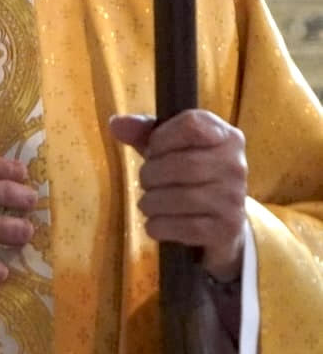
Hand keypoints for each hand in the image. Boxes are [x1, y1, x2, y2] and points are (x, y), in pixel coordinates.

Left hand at [109, 111, 248, 281]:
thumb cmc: (188, 173)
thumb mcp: (168, 147)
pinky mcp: (227, 229)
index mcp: (225, 136)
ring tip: (148, 202)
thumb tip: (116, 124)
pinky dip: (159, 225)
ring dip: (152, 202)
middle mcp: (236, 165)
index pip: (193, 125)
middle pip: (183, 164)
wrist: (219, 218)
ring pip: (182, 198)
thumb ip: (143, 132)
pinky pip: (185, 227)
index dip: (162, 138)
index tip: (153, 149)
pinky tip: (156, 222)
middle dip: (151, 174)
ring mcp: (235, 199)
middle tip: (145, 181)